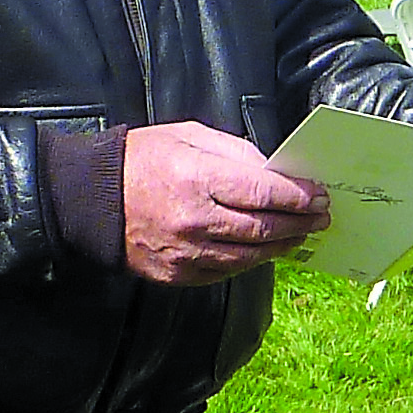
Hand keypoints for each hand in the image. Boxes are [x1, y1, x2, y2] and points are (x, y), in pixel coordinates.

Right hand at [123, 121, 328, 284]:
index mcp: (198, 179)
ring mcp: (187, 253)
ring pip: (250, 257)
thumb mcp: (189, 137)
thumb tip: (275, 172)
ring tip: (300, 234)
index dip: (299, 197)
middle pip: (264, 229)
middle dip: (300, 223)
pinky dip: (251, 261)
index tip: (319, 194)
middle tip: (321, 217)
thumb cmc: (141, 159)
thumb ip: (235, 153)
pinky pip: (226, 272)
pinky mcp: (179, 275)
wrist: (91, 199)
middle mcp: (195, 220)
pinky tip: (265, 250)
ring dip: (282, 246)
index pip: (265, 194)